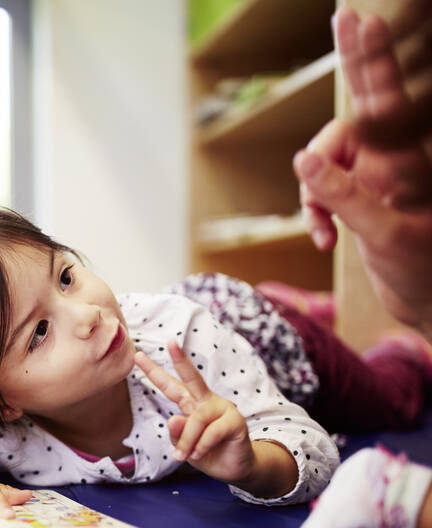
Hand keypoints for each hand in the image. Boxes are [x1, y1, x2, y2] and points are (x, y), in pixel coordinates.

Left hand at [134, 341, 255, 482]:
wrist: (233, 468)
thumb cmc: (206, 453)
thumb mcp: (183, 446)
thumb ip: (176, 433)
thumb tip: (173, 418)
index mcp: (191, 404)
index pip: (170, 386)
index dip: (154, 372)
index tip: (137, 356)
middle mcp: (206, 401)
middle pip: (192, 377)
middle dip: (180, 359)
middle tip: (170, 342)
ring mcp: (222, 408)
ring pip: (196, 419)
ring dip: (187, 440)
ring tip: (181, 457)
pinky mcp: (235, 420)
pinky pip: (212, 432)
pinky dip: (201, 446)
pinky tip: (199, 454)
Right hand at [295, 8, 431, 335]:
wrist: (428, 303)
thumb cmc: (419, 267)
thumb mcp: (382, 233)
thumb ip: (343, 195)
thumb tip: (303, 159)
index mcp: (403, 162)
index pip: (382, 102)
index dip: (369, 61)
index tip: (359, 20)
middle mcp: (389, 161)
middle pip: (361, 104)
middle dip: (354, 63)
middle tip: (346, 14)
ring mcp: (373, 178)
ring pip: (326, 157)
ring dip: (313, 192)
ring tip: (325, 230)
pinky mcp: (358, 198)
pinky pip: (321, 189)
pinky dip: (315, 213)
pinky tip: (326, 240)